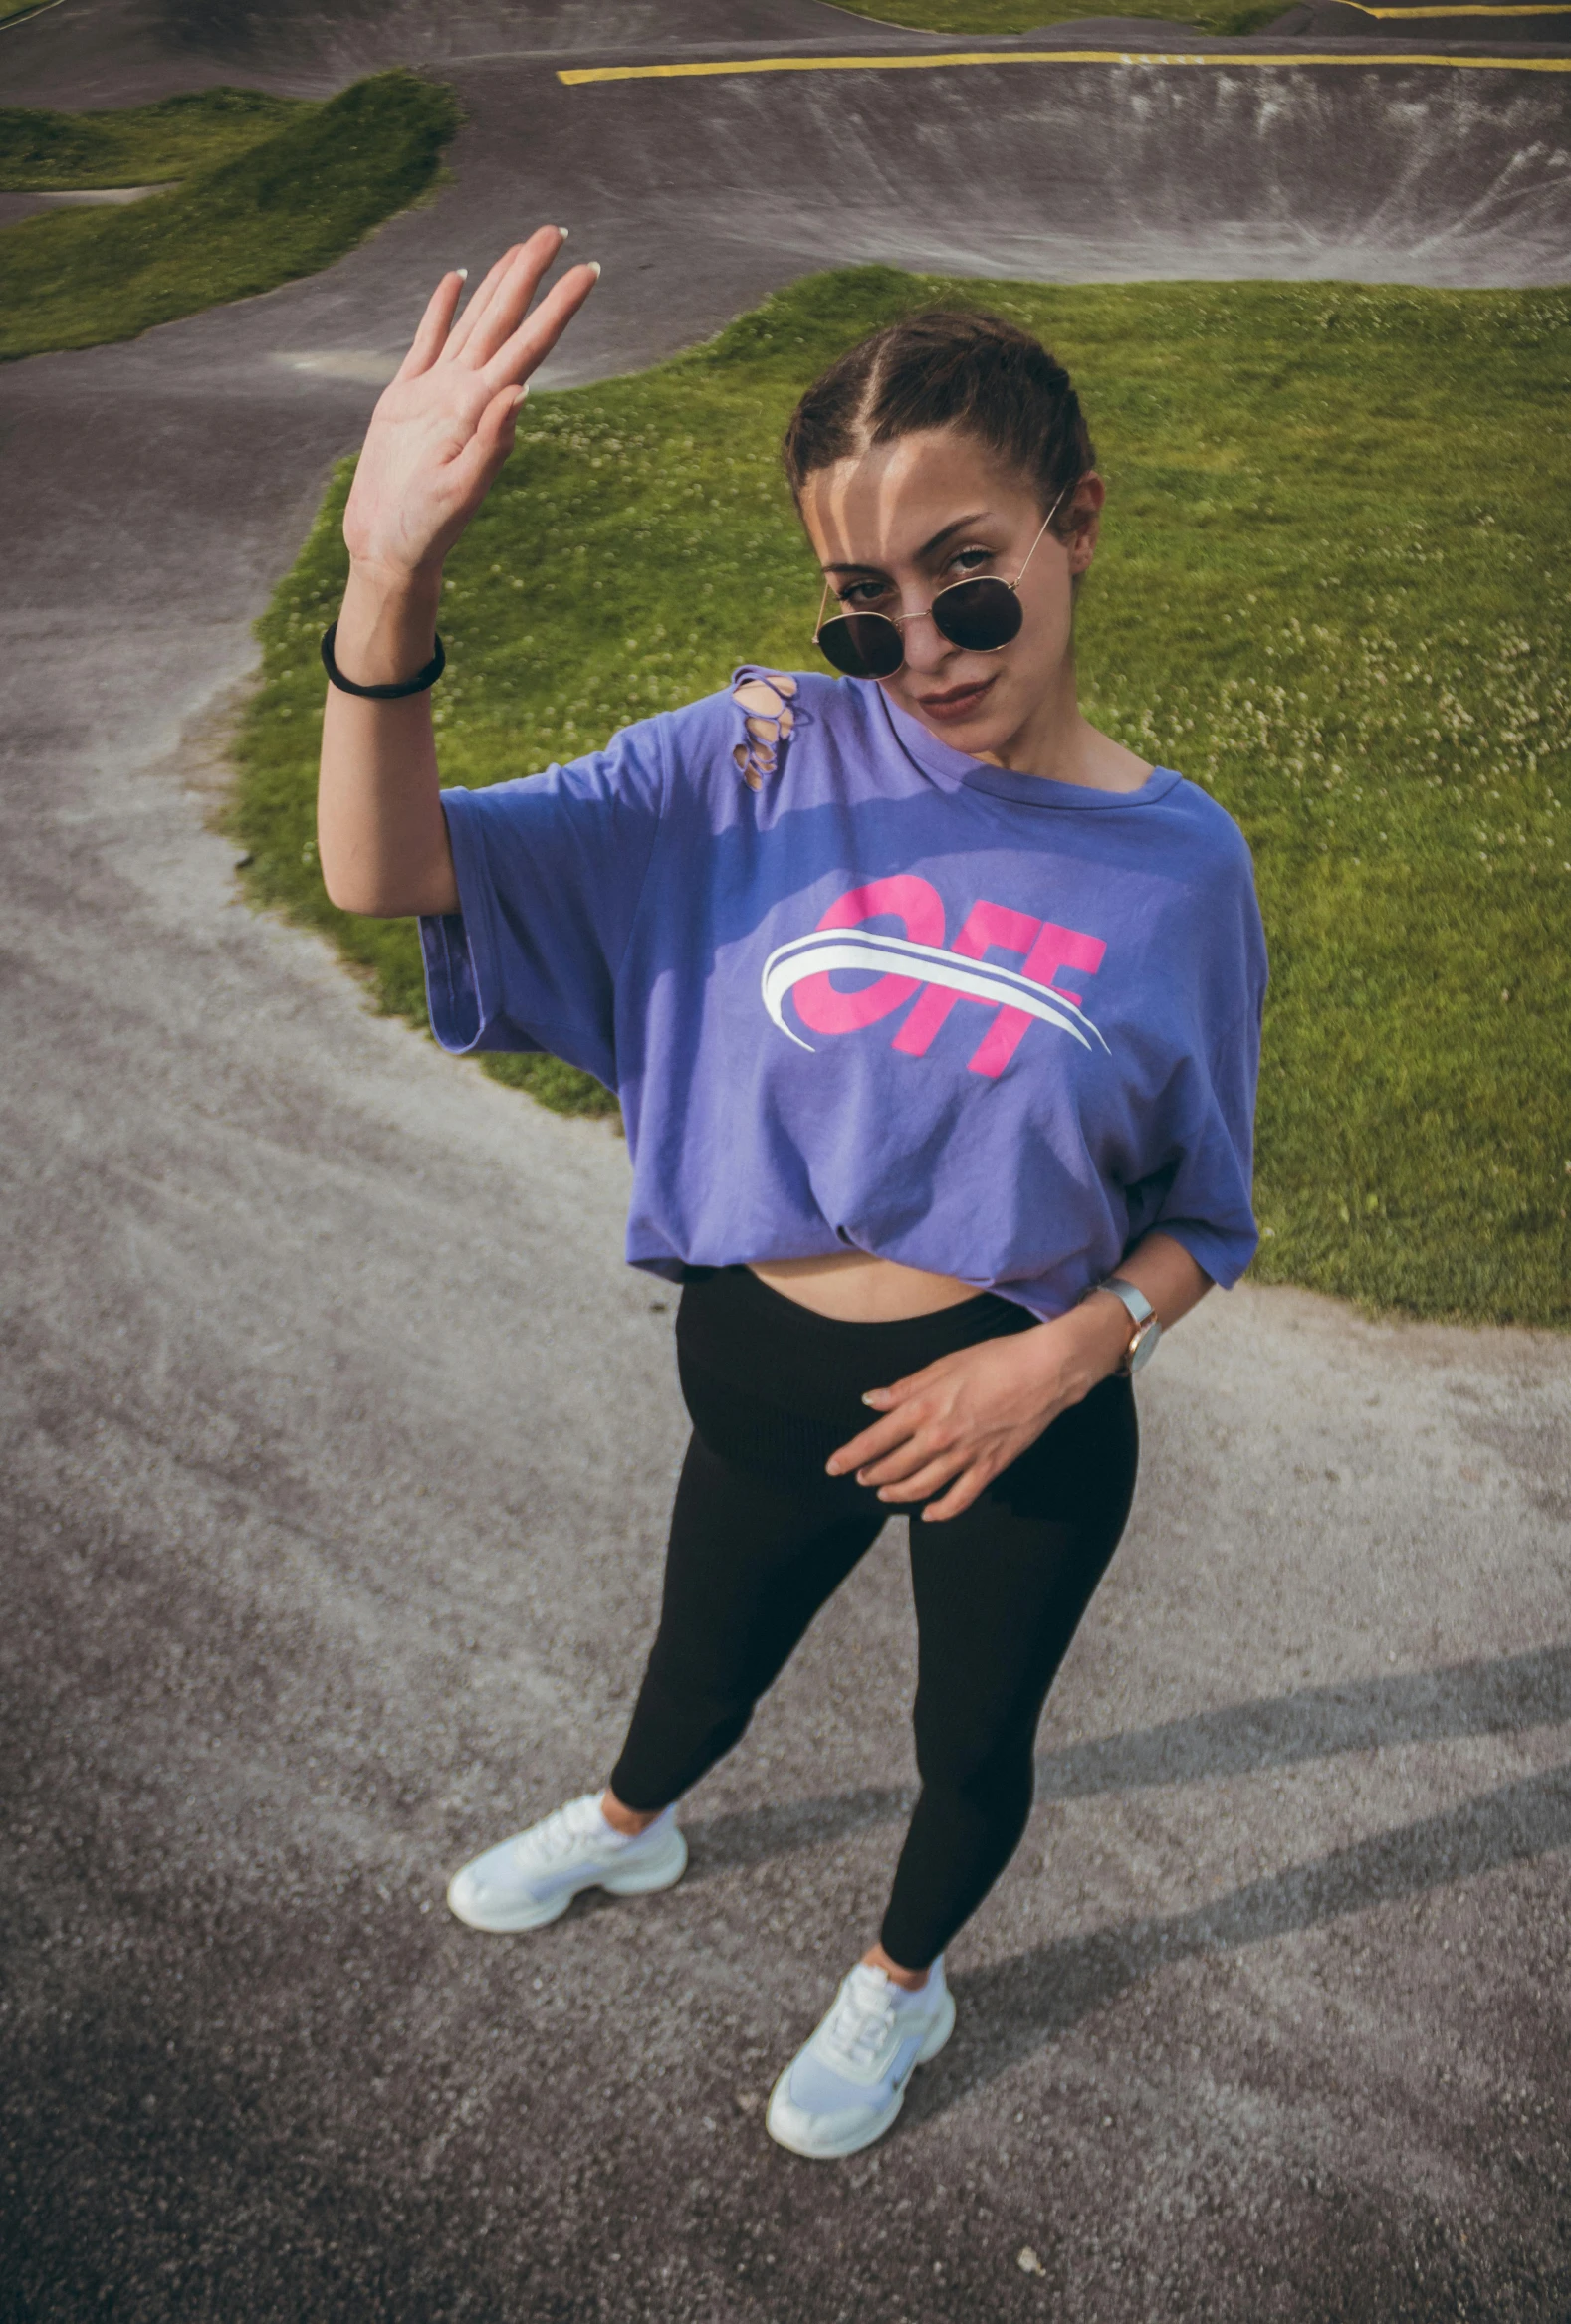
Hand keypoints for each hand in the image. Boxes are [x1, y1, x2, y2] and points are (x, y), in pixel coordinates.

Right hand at [341, 227, 598, 583]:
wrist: (389, 548)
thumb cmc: (426, 530)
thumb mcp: (459, 490)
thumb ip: (490, 443)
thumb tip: (519, 391)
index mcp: (484, 409)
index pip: (530, 344)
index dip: (559, 306)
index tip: (590, 269)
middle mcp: (467, 392)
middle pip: (505, 319)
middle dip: (531, 274)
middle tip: (557, 230)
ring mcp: (437, 392)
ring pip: (473, 321)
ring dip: (497, 285)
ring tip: (518, 249)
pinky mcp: (405, 398)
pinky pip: (428, 340)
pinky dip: (442, 308)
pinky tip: (456, 280)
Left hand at [825, 1304, 1128, 1523]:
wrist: (1045, 1371)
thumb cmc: (995, 1359)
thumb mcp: (944, 1365)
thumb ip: (906, 1388)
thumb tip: (872, 1400)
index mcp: (924, 1407)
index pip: (875, 1440)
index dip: (851, 1456)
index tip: (833, 1466)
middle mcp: (939, 1437)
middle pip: (894, 1467)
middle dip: (871, 1475)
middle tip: (859, 1477)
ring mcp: (965, 1456)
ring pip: (921, 1486)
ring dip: (897, 1493)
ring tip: (884, 1493)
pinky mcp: (990, 1467)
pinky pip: (959, 1498)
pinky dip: (940, 1510)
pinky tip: (927, 1513)